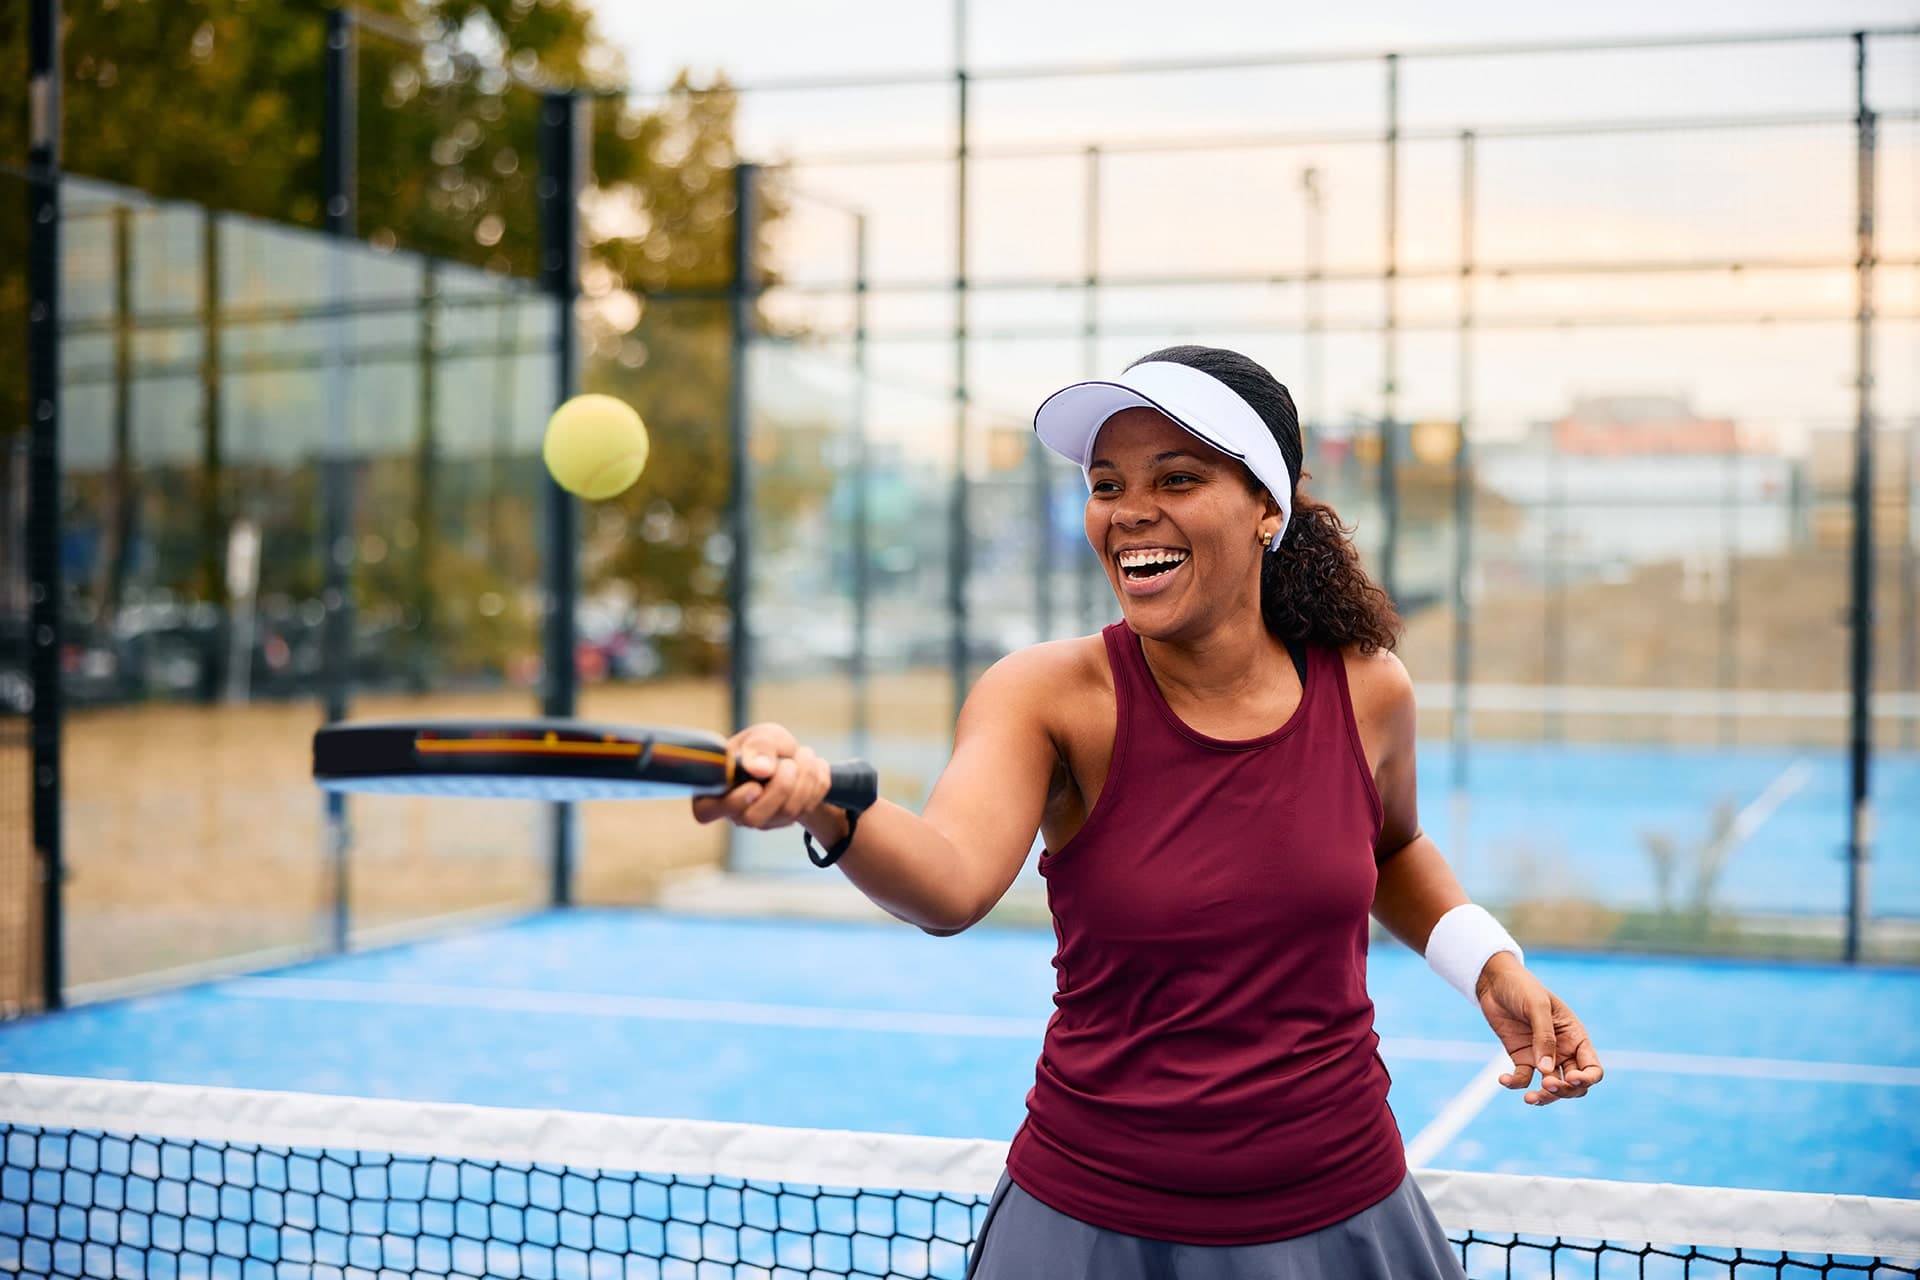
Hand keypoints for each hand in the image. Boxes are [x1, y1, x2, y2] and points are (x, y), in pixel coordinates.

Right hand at [689, 723, 832, 831]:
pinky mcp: (786, 821)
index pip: (707, 811)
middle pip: (754, 818)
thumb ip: (758, 747)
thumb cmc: (764, 746)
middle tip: (790, 763)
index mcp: (715, 789)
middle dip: (780, 787)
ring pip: (787, 812)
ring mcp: (762, 820)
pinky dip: (818, 782)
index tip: (755, 786)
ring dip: (805, 778)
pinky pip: (807, 808)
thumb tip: (758, 769)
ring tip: (804, 754)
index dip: (732, 802)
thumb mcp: (761, 736)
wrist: (790, 756)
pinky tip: (814, 766)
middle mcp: (735, 811)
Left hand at [1476, 953, 1604, 1105]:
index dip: (1587, 1079)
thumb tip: (1546, 1071)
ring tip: (1529, 1098)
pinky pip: (1523, 1078)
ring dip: (1544, 1097)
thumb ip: (1544, 1037)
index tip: (1572, 1079)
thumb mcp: (1536, 1006)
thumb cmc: (1522, 988)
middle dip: (1564, 1091)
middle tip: (1547, 1085)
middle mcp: (1563, 1051)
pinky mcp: (1522, 1057)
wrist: (1495, 981)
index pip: (1592, 1068)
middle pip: (1574, 1084)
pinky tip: (1503, 1079)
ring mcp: (1542, 1056)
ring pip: (1551, 1087)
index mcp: (1575, 1037)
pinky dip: (1515, 1083)